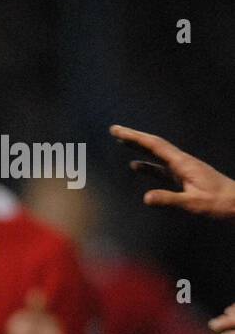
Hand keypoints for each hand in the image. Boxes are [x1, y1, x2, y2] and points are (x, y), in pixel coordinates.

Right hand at [110, 125, 234, 219]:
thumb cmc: (218, 203)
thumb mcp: (193, 203)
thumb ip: (169, 199)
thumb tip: (145, 197)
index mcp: (182, 163)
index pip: (154, 145)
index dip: (134, 137)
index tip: (116, 130)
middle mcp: (181, 161)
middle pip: (154, 145)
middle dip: (134, 137)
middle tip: (114, 130)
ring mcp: (183, 168)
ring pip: (156, 154)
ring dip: (139, 147)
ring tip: (122, 142)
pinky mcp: (184, 177)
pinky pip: (160, 167)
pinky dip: (147, 164)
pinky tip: (136, 166)